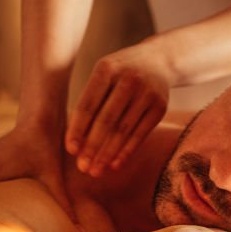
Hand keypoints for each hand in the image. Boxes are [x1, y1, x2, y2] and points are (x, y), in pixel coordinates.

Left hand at [65, 44, 170, 176]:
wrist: (159, 60)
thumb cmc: (120, 73)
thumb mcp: (104, 75)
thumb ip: (90, 101)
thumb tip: (75, 141)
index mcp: (107, 68)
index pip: (88, 104)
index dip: (78, 129)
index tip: (70, 150)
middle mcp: (128, 79)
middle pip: (106, 120)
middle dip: (92, 147)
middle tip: (83, 167)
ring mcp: (147, 92)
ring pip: (123, 130)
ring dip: (108, 154)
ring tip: (96, 171)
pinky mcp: (160, 106)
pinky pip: (140, 134)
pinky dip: (126, 151)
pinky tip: (115, 165)